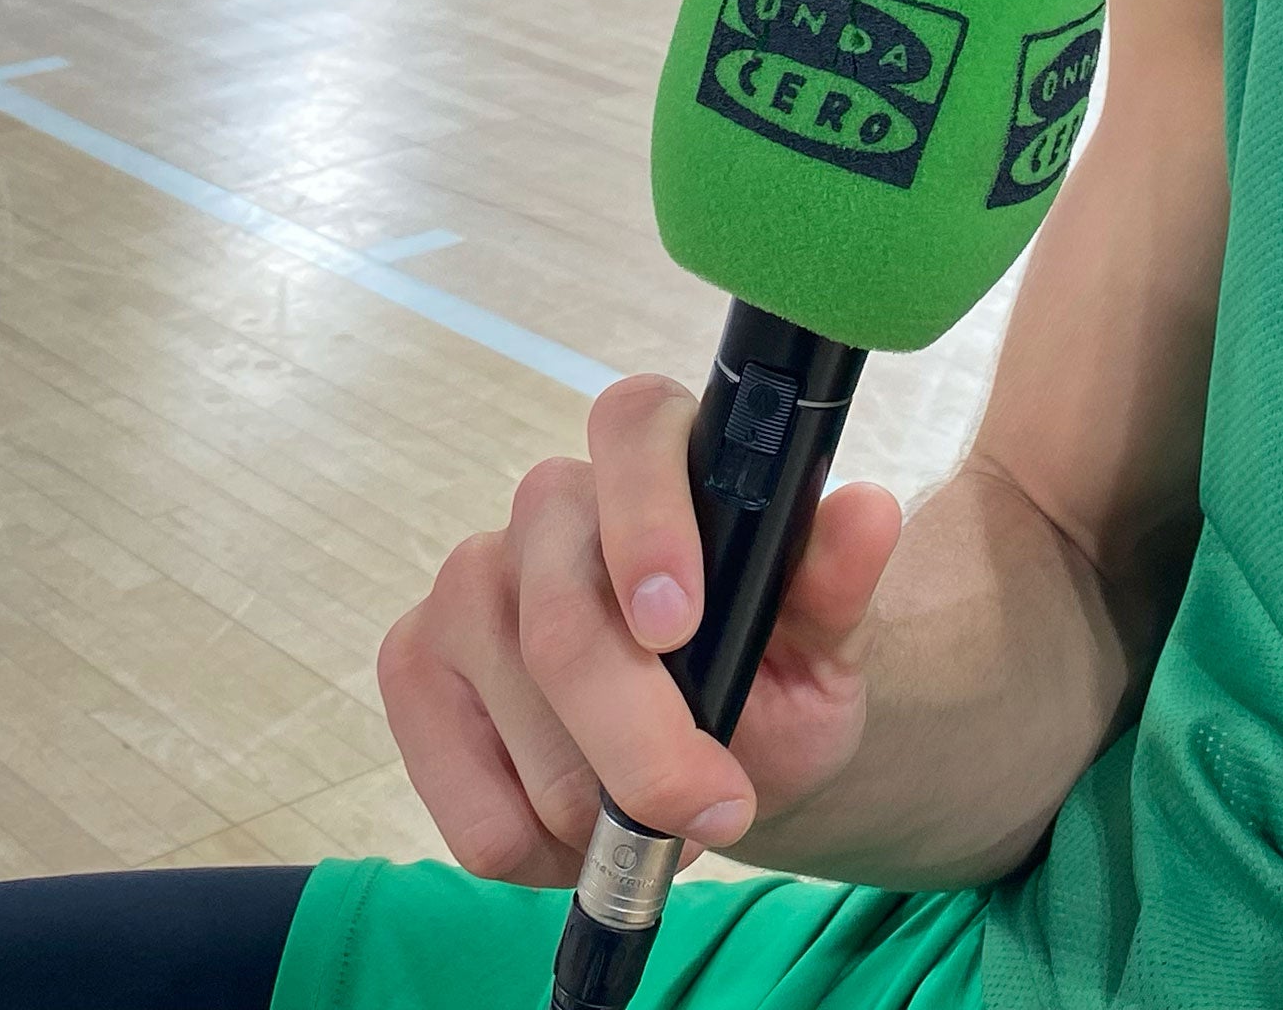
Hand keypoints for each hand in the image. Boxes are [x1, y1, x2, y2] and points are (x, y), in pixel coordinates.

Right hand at [378, 373, 906, 884]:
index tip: (679, 626)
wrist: (733, 749)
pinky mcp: (417, 672)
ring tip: (663, 811)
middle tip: (721, 810)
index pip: (631, 431)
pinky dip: (541, 851)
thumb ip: (839, 580)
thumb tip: (865, 513)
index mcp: (655, 452)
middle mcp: (550, 505)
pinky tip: (589, 829)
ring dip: (604, 809)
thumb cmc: (778, 668)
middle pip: (561, 626)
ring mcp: (468, 585)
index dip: (645, 526)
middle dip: (643, 746)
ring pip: (519, 727)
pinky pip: (468, 803)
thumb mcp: (830, 638)